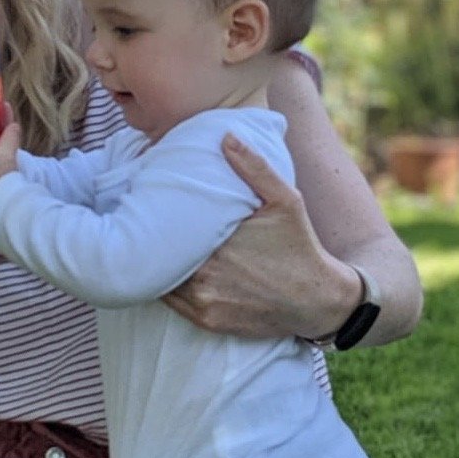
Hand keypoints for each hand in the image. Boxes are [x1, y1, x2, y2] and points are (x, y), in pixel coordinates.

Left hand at [163, 133, 357, 338]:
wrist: (317, 300)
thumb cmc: (299, 246)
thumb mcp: (285, 201)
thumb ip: (254, 168)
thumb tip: (226, 136)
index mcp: (218, 243)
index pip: (168, 229)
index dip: (155, 217)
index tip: (146, 203)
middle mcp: (205, 276)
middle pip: (161, 255)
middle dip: (153, 240)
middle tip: (141, 223)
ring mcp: (204, 302)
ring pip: (162, 280)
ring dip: (156, 265)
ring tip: (147, 246)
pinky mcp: (207, 321)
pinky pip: (172, 304)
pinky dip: (165, 288)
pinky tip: (163, 271)